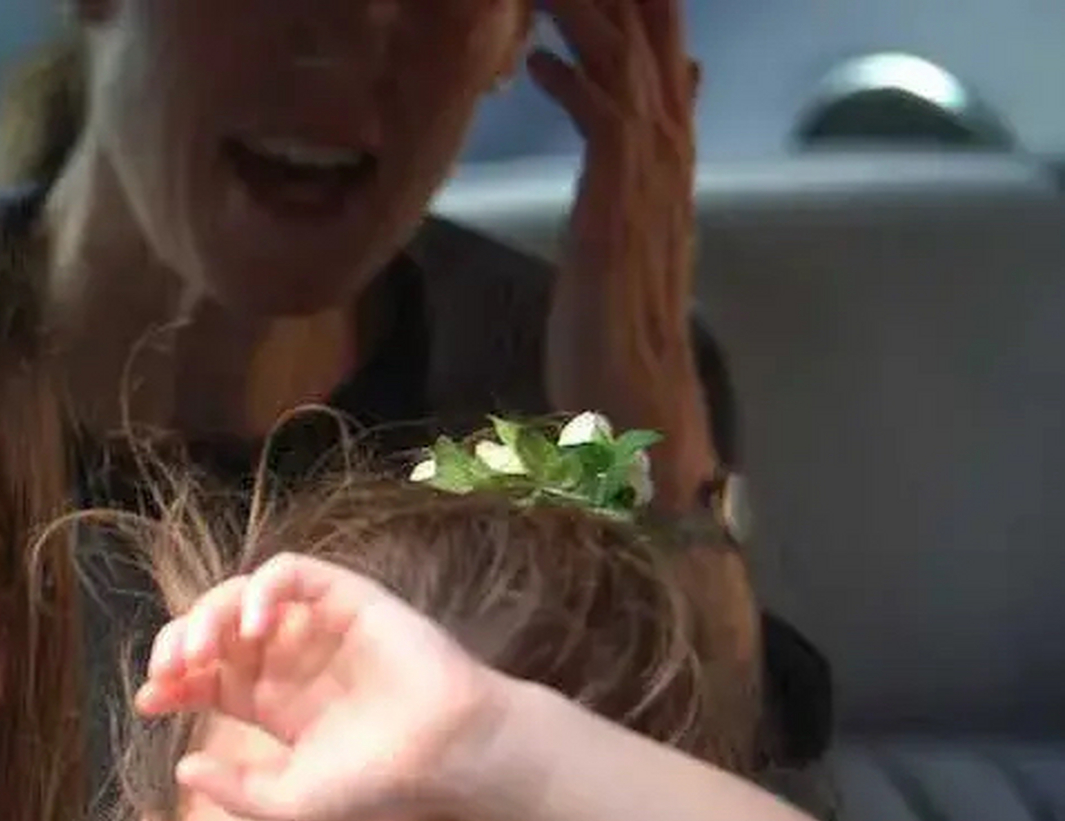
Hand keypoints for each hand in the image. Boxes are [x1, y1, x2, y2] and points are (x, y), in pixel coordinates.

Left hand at [133, 554, 506, 820]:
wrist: (446, 754)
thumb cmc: (378, 781)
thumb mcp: (291, 799)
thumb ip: (237, 790)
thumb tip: (181, 768)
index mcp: (270, 699)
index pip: (204, 675)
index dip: (171, 681)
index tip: (149, 700)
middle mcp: (286, 656)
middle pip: (213, 631)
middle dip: (179, 643)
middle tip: (168, 671)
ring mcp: (314, 624)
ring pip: (241, 595)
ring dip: (209, 615)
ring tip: (201, 650)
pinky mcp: (345, 596)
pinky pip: (290, 573)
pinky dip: (262, 589)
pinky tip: (254, 627)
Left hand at [534, 0, 717, 500]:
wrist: (635, 398)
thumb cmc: (617, 327)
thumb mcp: (627, 234)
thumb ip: (642, 170)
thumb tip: (662, 117)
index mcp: (667, 166)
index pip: (664, 61)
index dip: (648, 9)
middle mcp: (669, 165)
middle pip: (657, 49)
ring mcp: (649, 188)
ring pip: (633, 74)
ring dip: (594, 17)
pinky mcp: (617, 217)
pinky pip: (607, 129)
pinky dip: (574, 87)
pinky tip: (535, 64)